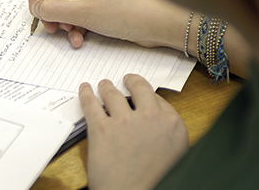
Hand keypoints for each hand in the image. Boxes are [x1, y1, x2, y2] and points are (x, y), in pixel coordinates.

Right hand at [27, 0, 189, 48]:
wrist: (159, 24)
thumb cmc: (128, 11)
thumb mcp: (83, 12)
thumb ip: (54, 9)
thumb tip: (36, 7)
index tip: (34, 6)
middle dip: (53, 12)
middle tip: (51, 28)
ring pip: (69, 5)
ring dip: (66, 22)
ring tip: (71, 36)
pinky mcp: (104, 4)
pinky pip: (82, 12)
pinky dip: (78, 26)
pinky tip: (81, 39)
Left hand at [79, 75, 188, 189]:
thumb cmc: (153, 182)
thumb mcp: (174, 156)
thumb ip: (166, 133)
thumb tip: (155, 119)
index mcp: (173, 126)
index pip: (158, 100)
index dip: (146, 96)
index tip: (141, 93)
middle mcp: (151, 118)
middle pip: (139, 88)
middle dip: (131, 81)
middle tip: (125, 80)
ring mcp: (124, 121)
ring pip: (112, 93)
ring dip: (107, 86)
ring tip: (103, 84)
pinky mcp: (101, 128)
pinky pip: (91, 103)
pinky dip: (86, 93)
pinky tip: (85, 89)